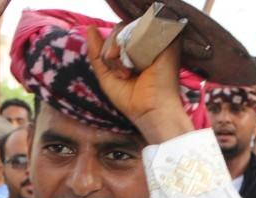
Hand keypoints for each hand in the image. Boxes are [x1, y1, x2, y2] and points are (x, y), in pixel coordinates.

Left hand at [86, 26, 192, 143]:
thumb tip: (90, 29)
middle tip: (122, 74)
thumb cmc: (131, 99)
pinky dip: (129, 46)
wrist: (150, 111)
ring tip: (127, 72)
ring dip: (119, 51)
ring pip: (127, 29)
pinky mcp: (165, 40)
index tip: (113, 70)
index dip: (108, 48)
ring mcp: (156, 41)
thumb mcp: (107, 76)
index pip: (116, 36)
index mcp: (135, 51)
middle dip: (111, 51)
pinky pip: (139, 30)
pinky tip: (131, 66)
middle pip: (119, 31)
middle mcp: (146, 43)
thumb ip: (96, 53)